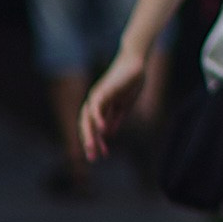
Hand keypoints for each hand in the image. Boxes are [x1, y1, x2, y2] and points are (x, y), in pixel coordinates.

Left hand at [80, 47, 148, 162]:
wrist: (136, 63)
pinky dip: (98, 118)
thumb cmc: (130, 82)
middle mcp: (95, 102)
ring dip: (90, 134)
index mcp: (100, 106)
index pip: (93, 127)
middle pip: (86, 125)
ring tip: (92, 147)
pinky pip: (97, 106)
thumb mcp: (124, 105)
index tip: (101, 155)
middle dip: (89, 141)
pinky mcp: (103, 89)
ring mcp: (97, 95)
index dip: (96, 141)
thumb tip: (108, 134)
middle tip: (92, 158)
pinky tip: (102, 129)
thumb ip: (115, 119)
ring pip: (88, 118)